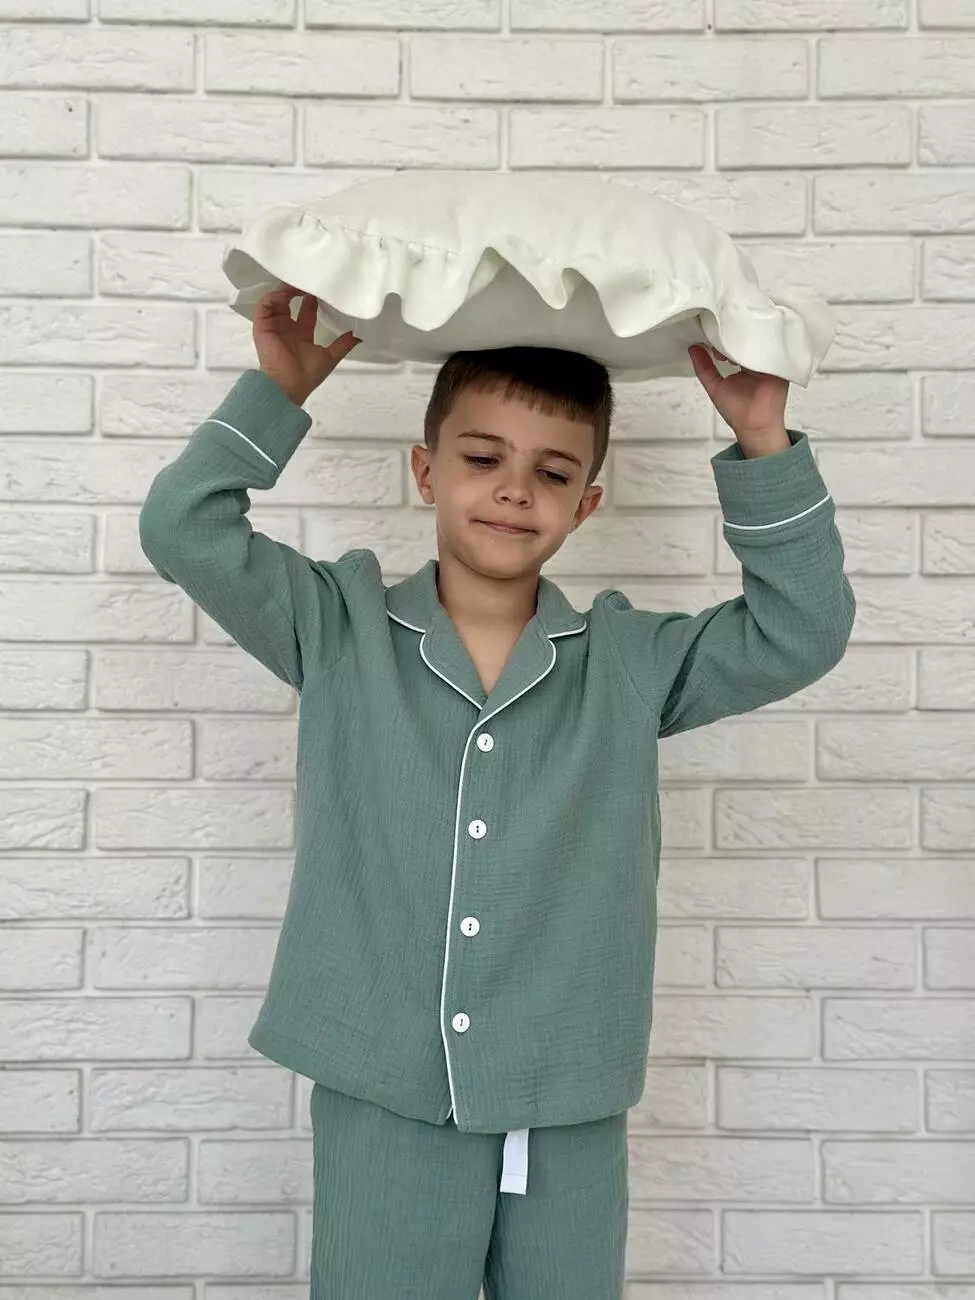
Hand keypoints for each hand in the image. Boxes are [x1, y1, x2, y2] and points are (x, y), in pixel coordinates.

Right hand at [254, 285, 359, 406]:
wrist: (288, 385)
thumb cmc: (308, 374)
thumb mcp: (331, 356)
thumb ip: (344, 344)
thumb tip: (361, 335)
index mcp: (301, 334)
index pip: (307, 311)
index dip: (313, 299)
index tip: (323, 289)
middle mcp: (287, 328)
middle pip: (291, 301)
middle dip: (299, 290)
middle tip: (311, 280)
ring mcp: (274, 325)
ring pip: (278, 300)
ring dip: (287, 289)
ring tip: (299, 284)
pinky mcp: (262, 325)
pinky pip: (264, 304)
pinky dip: (274, 296)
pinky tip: (287, 294)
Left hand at [688, 344, 788, 448]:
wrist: (754, 426)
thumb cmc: (736, 411)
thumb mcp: (714, 386)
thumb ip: (704, 368)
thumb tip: (693, 349)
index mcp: (744, 364)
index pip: (734, 344)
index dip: (723, 339)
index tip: (712, 338)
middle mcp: (757, 361)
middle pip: (747, 341)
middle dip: (733, 338)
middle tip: (722, 341)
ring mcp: (768, 363)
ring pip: (758, 343)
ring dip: (745, 343)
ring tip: (733, 352)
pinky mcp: (779, 366)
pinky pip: (771, 351)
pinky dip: (760, 348)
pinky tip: (747, 352)